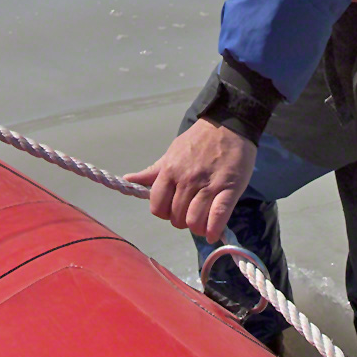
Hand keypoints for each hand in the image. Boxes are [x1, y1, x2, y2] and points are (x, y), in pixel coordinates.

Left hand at [124, 120, 256, 243]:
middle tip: (189, 213)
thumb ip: (153, 171)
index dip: (164, 212)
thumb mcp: (172, 151)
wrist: (228, 123)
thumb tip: (128, 179)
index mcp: (170, 171)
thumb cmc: (199, 139)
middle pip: (176, 217)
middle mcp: (186, 180)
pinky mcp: (228, 189)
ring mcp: (207, 185)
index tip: (172, 209)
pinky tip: (212, 233)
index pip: (157, 206)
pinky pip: (217, 216)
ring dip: (197, 227)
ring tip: (202, 222)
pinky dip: (213, 230)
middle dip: (181, 220)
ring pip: (194, 221)